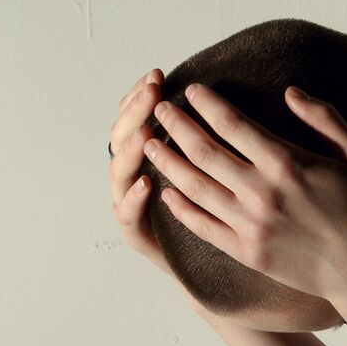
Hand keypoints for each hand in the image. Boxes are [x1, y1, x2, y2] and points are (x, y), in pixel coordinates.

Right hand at [107, 68, 212, 317]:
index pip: (137, 115)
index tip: (158, 76)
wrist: (211, 269)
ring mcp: (131, 204)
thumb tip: (215, 92)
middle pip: (123, 136)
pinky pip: (128, 215)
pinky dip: (133, 198)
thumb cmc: (226, 215)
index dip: (142, 95)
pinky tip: (146, 184)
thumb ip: (216, 134)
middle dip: (136, 113)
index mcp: (152, 155)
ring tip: (145, 133)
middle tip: (152, 94)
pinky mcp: (136, 233)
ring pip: (120, 171)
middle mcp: (135, 175)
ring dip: (130, 150)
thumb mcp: (223, 170)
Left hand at [145, 82, 346, 304]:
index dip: (207, 104)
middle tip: (160, 110)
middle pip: (204, 151)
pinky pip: (203, 226)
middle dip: (177, 126)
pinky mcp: (246, 251)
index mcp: (287, 163)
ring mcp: (250, 224)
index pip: (232, 124)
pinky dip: (181, 209)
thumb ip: (324, 119)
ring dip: (168, 163)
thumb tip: (290, 92)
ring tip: (151, 145)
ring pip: (195, 187)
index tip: (191, 91)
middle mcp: (261, 192)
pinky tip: (167, 194)